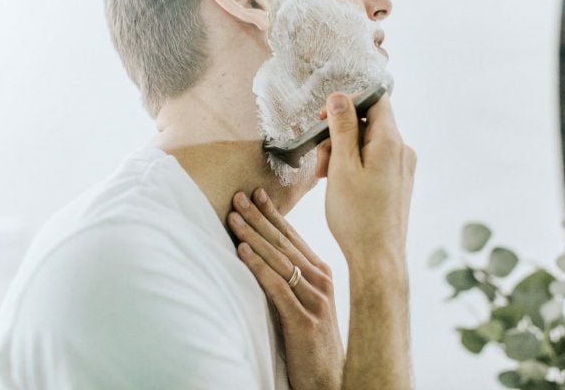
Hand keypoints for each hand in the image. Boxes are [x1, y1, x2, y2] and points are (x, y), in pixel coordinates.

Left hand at [229, 188, 344, 389]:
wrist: (331, 379)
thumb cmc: (313, 341)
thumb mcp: (306, 303)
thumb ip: (291, 279)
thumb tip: (263, 256)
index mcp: (321, 274)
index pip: (293, 237)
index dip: (273, 214)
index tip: (257, 193)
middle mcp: (321, 281)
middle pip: (284, 243)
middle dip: (259, 217)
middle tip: (238, 197)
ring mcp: (315, 300)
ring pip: (279, 260)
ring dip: (253, 236)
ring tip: (234, 217)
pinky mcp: (304, 321)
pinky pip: (276, 287)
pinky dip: (257, 266)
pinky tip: (241, 251)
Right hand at [317, 92, 415, 264]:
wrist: (377, 257)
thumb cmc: (357, 216)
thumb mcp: (342, 166)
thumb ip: (342, 128)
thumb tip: (339, 97)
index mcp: (390, 142)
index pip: (375, 100)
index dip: (348, 102)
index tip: (324, 118)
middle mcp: (402, 151)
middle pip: (368, 123)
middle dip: (339, 134)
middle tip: (321, 160)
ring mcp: (401, 167)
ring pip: (367, 144)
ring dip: (343, 152)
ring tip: (326, 177)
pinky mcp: (397, 182)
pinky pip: (373, 161)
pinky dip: (353, 166)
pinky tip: (339, 184)